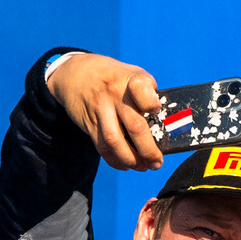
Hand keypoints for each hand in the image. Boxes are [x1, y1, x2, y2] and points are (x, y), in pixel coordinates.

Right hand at [44, 50, 168, 171]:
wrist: (73, 74)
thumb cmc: (112, 76)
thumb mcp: (131, 73)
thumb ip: (147, 93)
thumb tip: (167, 121)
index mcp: (129, 79)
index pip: (140, 89)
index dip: (150, 102)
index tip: (156, 110)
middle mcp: (114, 95)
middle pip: (134, 126)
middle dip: (148, 151)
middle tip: (157, 163)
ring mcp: (100, 110)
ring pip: (115, 142)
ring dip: (131, 160)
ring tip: (143, 167)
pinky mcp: (89, 124)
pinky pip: (102, 147)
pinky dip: (115, 160)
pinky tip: (126, 164)